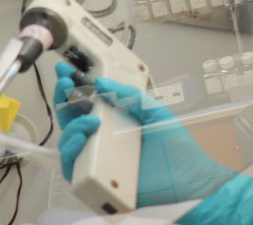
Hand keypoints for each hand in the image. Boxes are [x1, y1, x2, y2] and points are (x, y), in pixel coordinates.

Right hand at [53, 62, 252, 224]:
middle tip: (66, 84)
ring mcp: (97, 161)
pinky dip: (72, 151)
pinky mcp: (96, 181)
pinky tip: (84, 139)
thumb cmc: (176, 150)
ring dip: (71, 127)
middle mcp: (102, 141)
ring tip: (89, 120)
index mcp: (115, 123)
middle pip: (71, 121)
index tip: (67, 72)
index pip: (86, 104)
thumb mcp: (155, 113)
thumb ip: (131, 96)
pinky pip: (73, 169)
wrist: (189, 178)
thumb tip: (101, 83)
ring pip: (68, 143)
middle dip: (63, 99)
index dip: (73, 87)